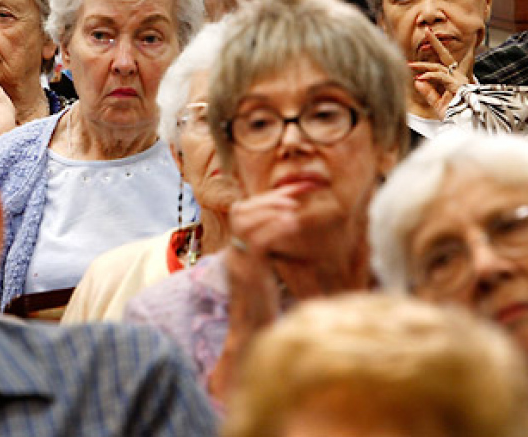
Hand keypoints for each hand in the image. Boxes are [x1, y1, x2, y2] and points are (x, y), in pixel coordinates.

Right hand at [208, 184, 315, 398]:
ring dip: (271, 209)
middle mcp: (233, 253)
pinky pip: (257, 241)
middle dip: (269, 198)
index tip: (294, 190)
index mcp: (236, 251)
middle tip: (294, 198)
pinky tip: (293, 224)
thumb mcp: (265, 275)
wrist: (252, 339)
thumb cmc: (264, 310)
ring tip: (294, 210)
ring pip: (245, 221)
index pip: (243, 211)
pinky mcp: (248, 273)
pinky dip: (275, 228)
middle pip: (240, 210)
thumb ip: (269, 253)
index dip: (268, 197)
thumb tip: (288, 231)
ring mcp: (238, 262)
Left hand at [410, 29, 473, 117]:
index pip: (446, 63)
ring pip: (439, 66)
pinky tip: (420, 76)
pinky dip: (430, 76)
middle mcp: (459, 77)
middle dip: (436, 42)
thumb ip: (428, 92)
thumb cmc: (455, 116)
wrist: (465, 126)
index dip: (438, 51)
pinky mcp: (458, 86)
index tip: (427, 43)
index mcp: (455, 80)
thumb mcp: (437, 104)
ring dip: (423, 65)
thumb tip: (417, 80)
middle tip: (427, 30)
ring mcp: (459, 81)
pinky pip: (441, 77)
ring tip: (409, 64)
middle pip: (446, 56)